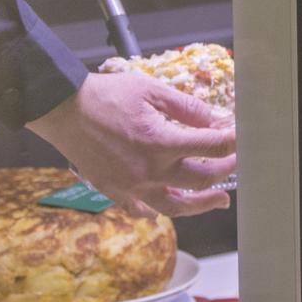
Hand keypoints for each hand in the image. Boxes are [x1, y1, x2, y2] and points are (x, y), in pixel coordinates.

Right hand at [26, 72, 235, 216]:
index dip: (231, 142)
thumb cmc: (104, 95)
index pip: (211, 147)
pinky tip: (166, 207)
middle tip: (233, 162)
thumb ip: (187, 107)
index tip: (239, 137)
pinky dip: (157, 211)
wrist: (62, 109)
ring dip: (202, 204)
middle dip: (224, 170)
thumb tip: (217, 119)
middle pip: (201, 180)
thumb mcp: (151, 90)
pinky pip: (141, 210)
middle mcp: (150, 170)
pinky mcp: (114, 191)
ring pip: (176, 206)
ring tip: (219, 201)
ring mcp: (132, 186)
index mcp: (160, 142)